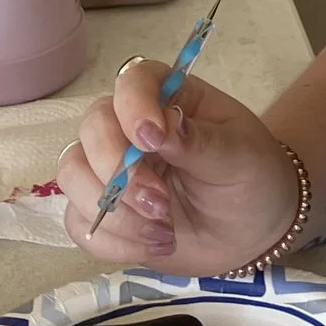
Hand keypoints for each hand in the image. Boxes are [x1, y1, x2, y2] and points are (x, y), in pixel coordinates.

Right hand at [56, 60, 299, 275]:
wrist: (252, 232)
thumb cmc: (251, 179)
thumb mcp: (239, 157)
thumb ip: (199, 141)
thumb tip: (159, 129)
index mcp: (170, 99)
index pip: (134, 80)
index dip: (133, 104)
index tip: (152, 139)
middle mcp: (130, 128)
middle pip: (92, 128)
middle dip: (118, 170)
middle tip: (161, 203)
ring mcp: (110, 170)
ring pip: (73, 175)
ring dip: (113, 210)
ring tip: (163, 229)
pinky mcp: (102, 212)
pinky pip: (78, 222)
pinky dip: (112, 240)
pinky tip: (155, 245)